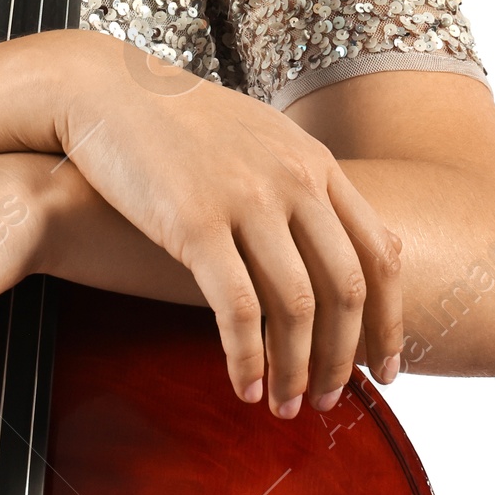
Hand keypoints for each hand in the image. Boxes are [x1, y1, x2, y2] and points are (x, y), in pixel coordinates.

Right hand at [45, 30, 403, 416]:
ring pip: (296, 306)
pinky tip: (242, 386)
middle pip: (345, 288)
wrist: (103, 89)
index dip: (391, 321)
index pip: (380, 253)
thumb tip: (336, 237)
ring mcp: (245, 199)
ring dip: (295, 369)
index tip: (387, 369)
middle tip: (330, 400)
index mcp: (314, 162)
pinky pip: (237, 308)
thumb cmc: (175, 120)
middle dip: (344, 358)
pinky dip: (246, 357)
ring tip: (285, 405)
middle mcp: (292, 180)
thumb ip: (302, 181)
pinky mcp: (194, 222)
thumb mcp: (259, 136)